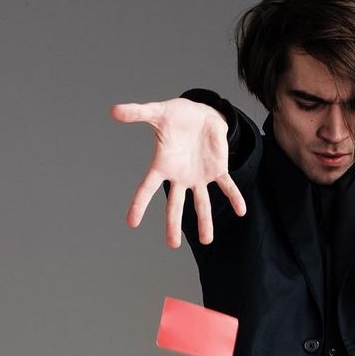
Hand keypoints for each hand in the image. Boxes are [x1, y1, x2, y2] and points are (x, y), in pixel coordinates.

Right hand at [110, 97, 247, 247]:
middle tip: (172, 245)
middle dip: (173, 224)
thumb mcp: (157, 112)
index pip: (147, 188)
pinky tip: (241, 211)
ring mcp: (199, 177)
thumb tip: (113, 110)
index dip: (139, 205)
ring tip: (206, 240)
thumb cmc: (176, 115)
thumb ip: (137, 112)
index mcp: (163, 166)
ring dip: (204, 221)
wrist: (200, 114)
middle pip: (175, 205)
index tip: (131, 223)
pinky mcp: (217, 170)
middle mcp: (180, 177)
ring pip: (202, 203)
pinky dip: (234, 198)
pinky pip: (227, 186)